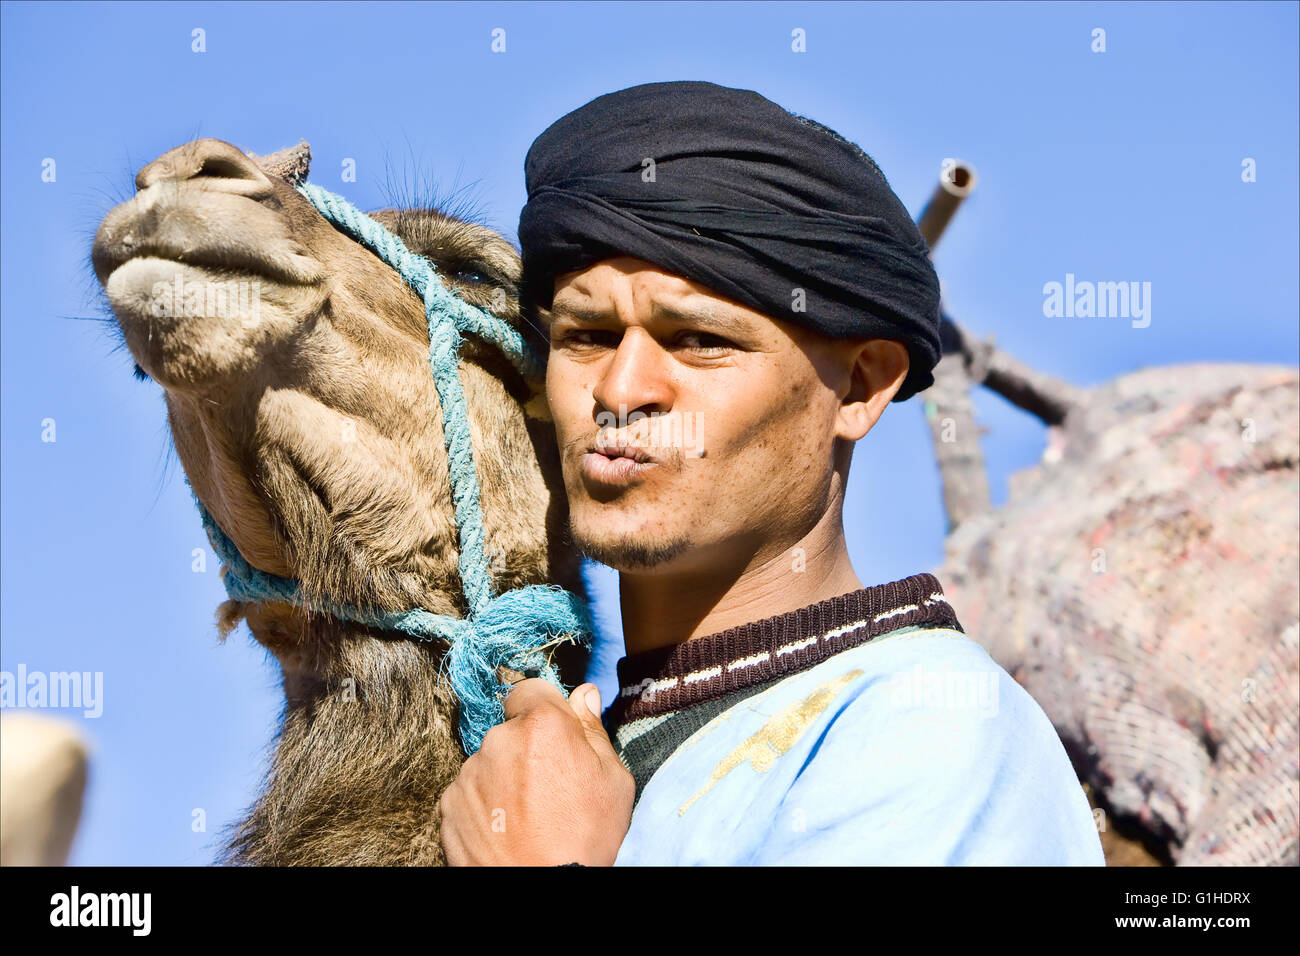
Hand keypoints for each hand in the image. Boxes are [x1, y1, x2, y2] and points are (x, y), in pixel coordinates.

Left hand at [439, 679, 634, 865]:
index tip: (553, 735)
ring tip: (527, 815)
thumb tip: (584, 695)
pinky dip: (484, 805)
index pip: (530, 690)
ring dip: (503, 777)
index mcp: (543, 725)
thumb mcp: (613, 781)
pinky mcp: (449, 804)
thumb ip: (593, 731)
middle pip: (510, 730)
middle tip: (548, 787)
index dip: (543, 711)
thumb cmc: (586, 839)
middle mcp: (498, 740)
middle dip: (526, 749)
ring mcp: (469, 773)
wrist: (545, 890)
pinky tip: (506, 829)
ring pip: (489, 762)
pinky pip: (469, 792)